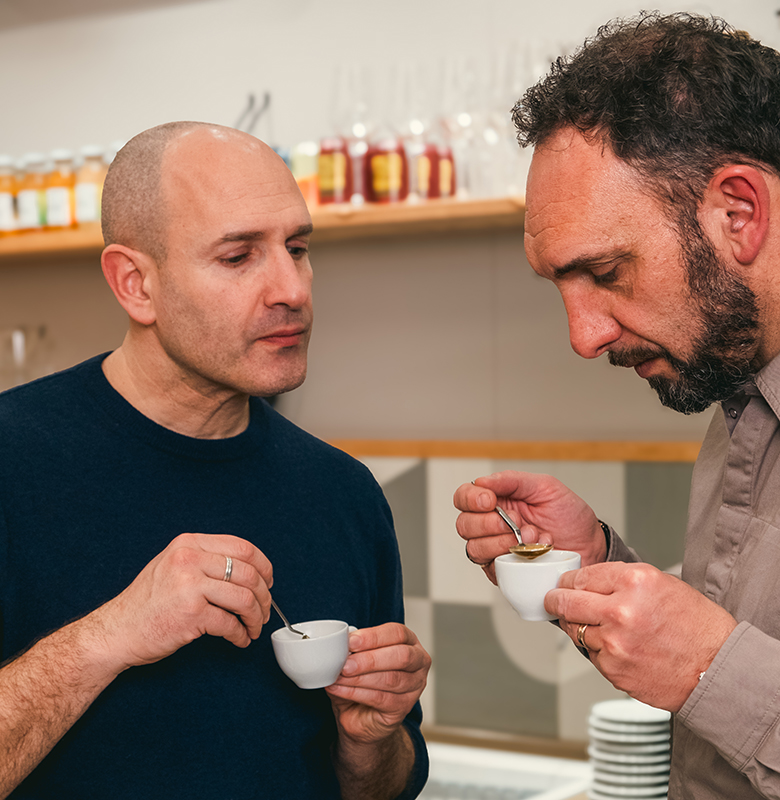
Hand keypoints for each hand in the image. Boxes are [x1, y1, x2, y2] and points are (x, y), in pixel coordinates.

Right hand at [91, 533, 272, 673]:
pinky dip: (241, 634)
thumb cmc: (147, 603)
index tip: (268, 581)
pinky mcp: (191, 614)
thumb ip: (206, 560)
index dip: (263, 566)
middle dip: (264, 596)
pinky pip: (230, 624)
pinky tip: (239, 639)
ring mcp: (190, 586)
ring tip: (254, 627)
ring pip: (245, 598)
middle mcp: (189, 559)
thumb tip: (249, 570)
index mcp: (188, 544)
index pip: (242, 548)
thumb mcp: (173, 565)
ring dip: (256, 617)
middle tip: (264, 610)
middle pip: (249, 573)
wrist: (115, 632)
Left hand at [325, 623, 430, 745]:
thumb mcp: (358, 658)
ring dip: (360, 678)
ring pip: (391, 679)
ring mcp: (415, 686)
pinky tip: (341, 690)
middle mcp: (418, 662)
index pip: (397, 633)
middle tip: (346, 664)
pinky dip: (357, 693)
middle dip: (370, 659)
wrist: (361, 714)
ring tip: (340, 677)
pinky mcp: (404, 707)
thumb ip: (353, 649)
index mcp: (409, 641)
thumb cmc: (363, 679)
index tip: (351, 641)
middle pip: (401, 656)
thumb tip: (341, 643)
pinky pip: (381, 699)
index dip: (374, 636)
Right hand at [453, 470, 605, 583]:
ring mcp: (495, 550)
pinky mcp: (504, 572)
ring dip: (501, 542)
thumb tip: (483, 481)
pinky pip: (491, 569)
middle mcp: (491, 525)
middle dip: (488, 523)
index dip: (470, 498)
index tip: (490, 500)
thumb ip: (512, 480)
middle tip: (516, 521)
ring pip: (474, 548)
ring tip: (529, 537)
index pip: (464, 497)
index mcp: (497, 500)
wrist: (591, 547)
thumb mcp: (545, 487)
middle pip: (464, 524)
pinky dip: (511, 559)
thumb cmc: (569, 517)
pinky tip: (532, 553)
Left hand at [547, 562, 737, 710]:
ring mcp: (614, 643)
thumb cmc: (696, 626)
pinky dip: (598, 650)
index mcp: (634, 582)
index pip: (581, 576)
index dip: (569, 580)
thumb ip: (620, 580)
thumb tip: (587, 581)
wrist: (718, 669)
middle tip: (553, 600)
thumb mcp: (661, 584)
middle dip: (555, 600)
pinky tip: (619, 648)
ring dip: (579, 627)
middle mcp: (620, 611)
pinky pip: (591, 654)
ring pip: (575, 630)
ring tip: (600, 627)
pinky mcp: (613, 670)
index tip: (564, 584)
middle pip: (566, 602)